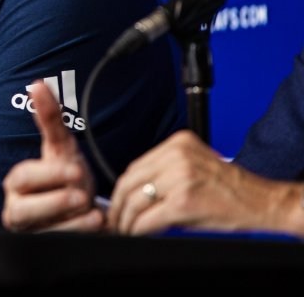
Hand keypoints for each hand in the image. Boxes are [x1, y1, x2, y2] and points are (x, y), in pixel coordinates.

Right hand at [1, 81, 103, 231]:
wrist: (81, 211)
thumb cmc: (67, 176)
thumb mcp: (61, 148)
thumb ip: (49, 117)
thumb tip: (38, 83)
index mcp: (18, 183)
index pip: (23, 178)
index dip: (47, 174)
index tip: (75, 170)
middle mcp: (18, 209)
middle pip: (24, 210)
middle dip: (53, 202)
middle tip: (80, 196)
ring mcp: (31, 233)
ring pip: (42, 232)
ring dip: (69, 223)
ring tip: (94, 215)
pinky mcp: (45, 249)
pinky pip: (58, 246)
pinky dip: (78, 236)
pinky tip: (96, 227)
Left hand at [107, 129, 296, 235]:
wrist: (262, 201)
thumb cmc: (229, 188)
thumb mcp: (193, 167)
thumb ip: (164, 172)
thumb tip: (133, 195)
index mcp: (177, 143)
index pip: (136, 166)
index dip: (121, 188)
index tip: (117, 202)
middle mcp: (176, 156)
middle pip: (130, 181)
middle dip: (118, 205)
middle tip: (115, 220)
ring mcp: (179, 178)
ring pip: (135, 200)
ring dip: (126, 219)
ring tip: (124, 229)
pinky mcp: (182, 202)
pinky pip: (149, 218)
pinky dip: (138, 229)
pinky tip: (137, 233)